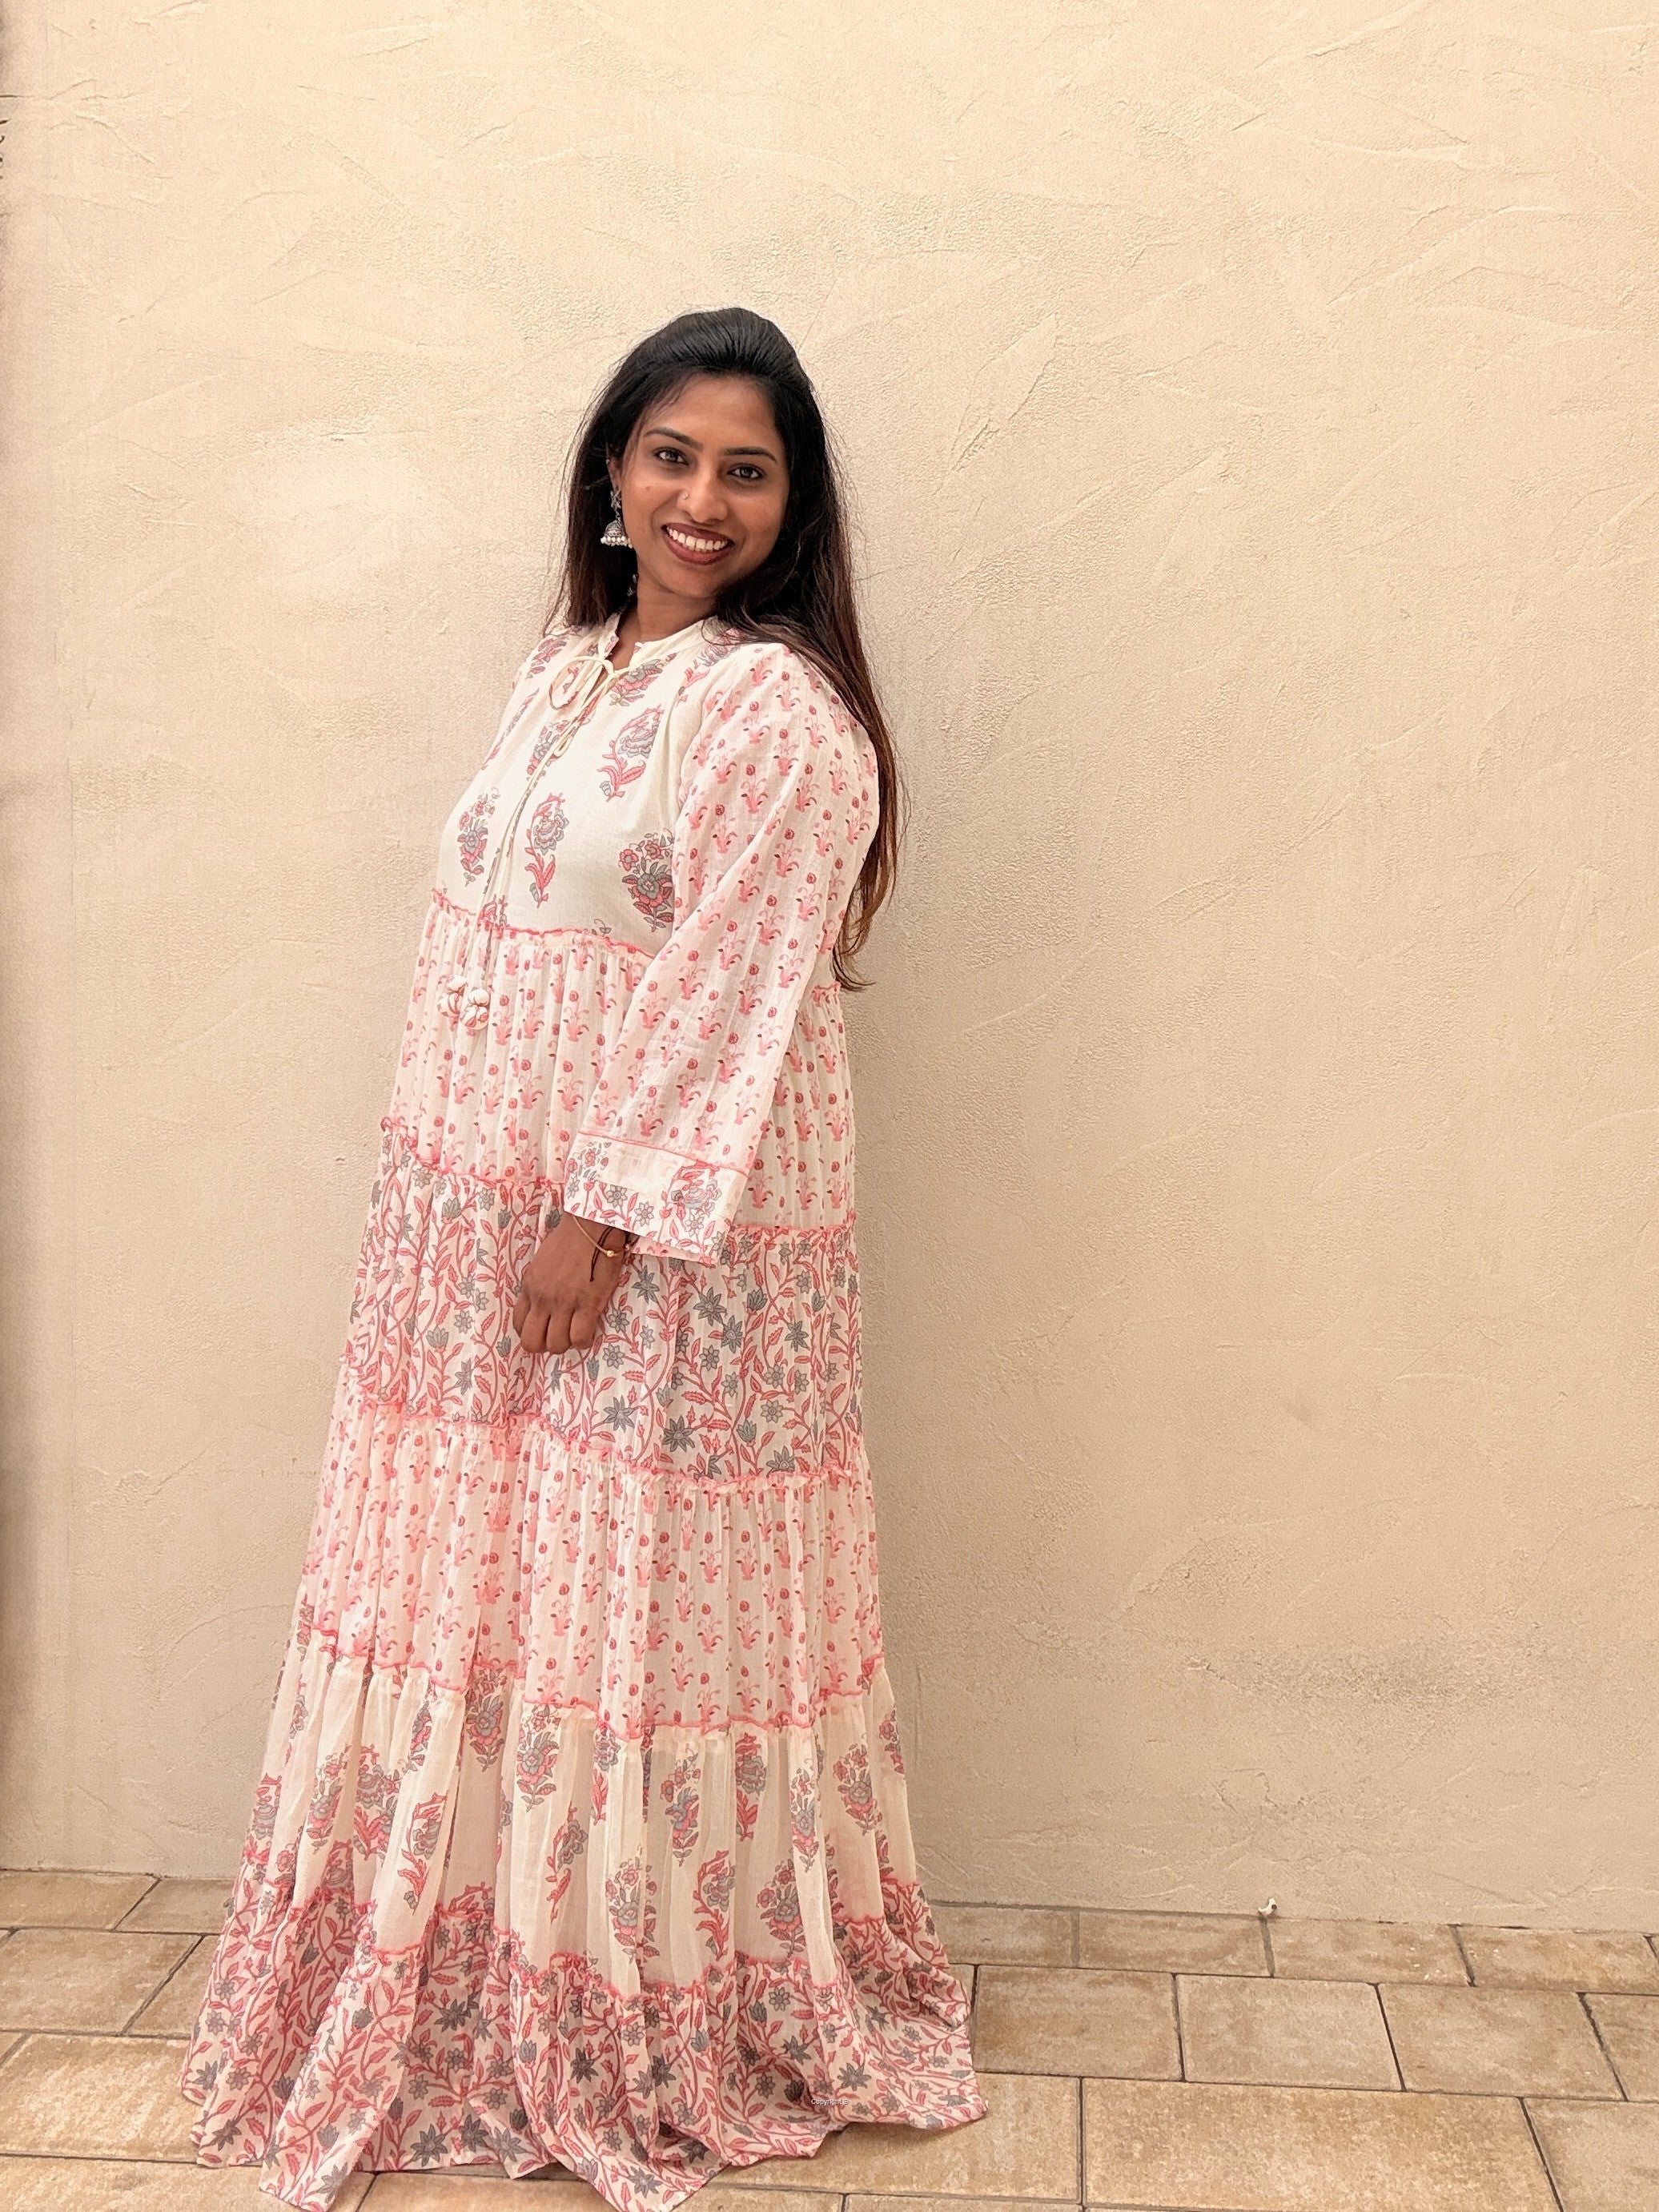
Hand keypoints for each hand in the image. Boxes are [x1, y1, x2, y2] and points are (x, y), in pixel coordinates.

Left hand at [511, 1208, 632, 1354]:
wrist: (591, 1226)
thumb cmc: (569, 1240)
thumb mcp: (541, 1263)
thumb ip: (539, 1285)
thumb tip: (543, 1302)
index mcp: (530, 1287)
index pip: (519, 1325)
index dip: (533, 1334)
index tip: (546, 1331)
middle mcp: (542, 1299)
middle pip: (533, 1343)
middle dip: (546, 1346)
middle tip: (561, 1337)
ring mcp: (563, 1303)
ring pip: (557, 1345)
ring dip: (568, 1344)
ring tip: (578, 1332)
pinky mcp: (586, 1304)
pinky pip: (580, 1338)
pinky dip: (585, 1340)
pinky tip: (591, 1330)